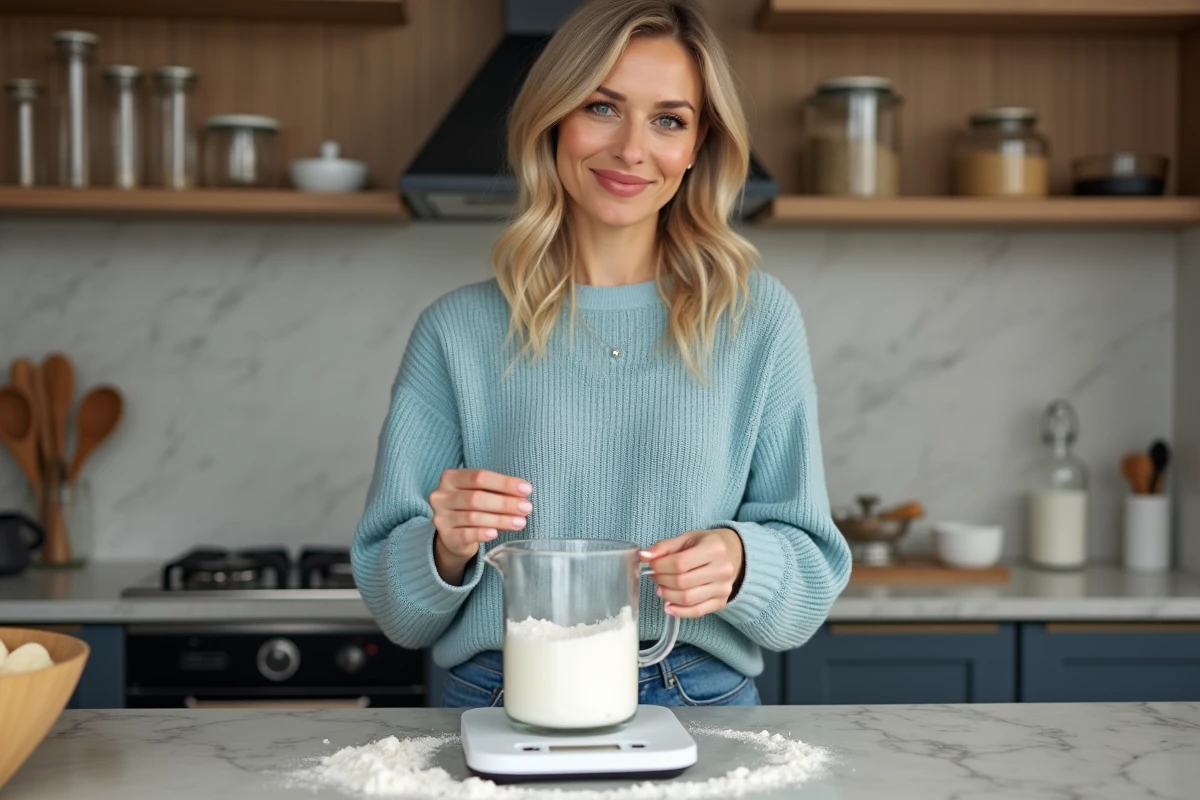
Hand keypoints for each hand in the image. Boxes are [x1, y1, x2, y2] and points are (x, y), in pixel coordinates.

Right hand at [430, 469, 531, 583]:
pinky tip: (496, 533)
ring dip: (501, 519)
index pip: (479, 477)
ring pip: (473, 517)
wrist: (453, 534)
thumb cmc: (471, 507)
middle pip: (476, 498)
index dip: (504, 483)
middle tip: (526, 508)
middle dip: (505, 503)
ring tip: (520, 522)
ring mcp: (441, 517)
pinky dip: (482, 533)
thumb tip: (523, 494)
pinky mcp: (446, 537)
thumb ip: (497, 490)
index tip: (526, 490)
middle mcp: (441, 496)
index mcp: (450, 478)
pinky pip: (465, 535)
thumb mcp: (480, 492)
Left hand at [641, 528, 743, 617]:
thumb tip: (644, 556)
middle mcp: (722, 569)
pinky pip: (697, 611)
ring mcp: (723, 588)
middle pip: (682, 582)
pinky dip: (679, 612)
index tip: (651, 565)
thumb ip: (665, 547)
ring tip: (660, 588)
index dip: (660, 566)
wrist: (734, 553)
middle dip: (662, 580)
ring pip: (688, 598)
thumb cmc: (707, 544)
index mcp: (714, 548)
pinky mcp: (721, 602)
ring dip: (668, 596)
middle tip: (655, 576)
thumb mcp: (687, 538)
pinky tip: (668, 606)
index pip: (680, 563)